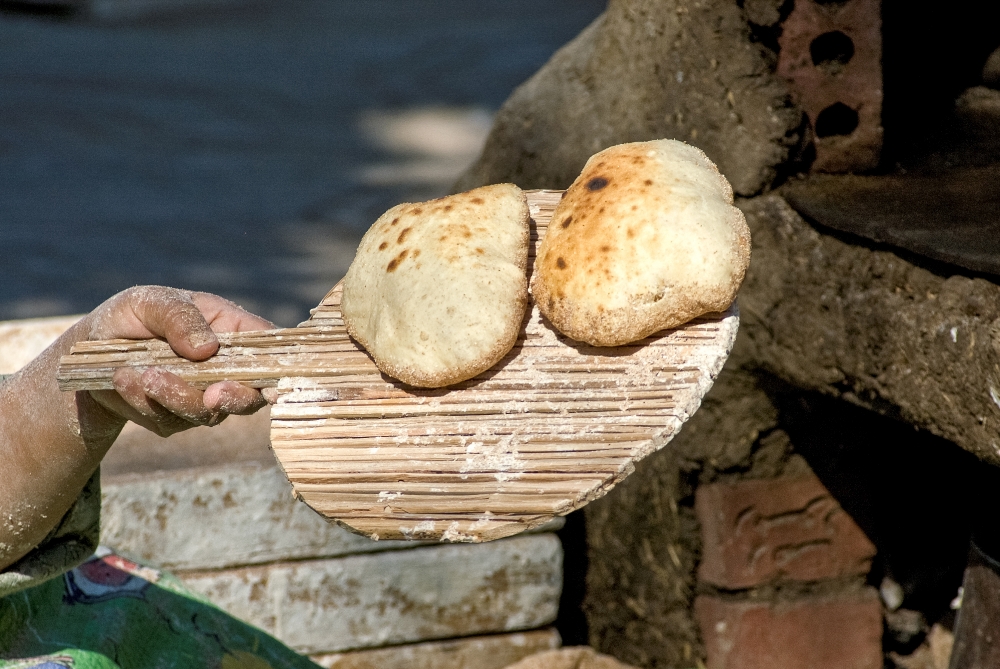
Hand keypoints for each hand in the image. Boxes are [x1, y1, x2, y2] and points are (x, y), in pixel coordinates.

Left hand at [82, 286, 274, 437]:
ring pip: (207, 412)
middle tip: (210, 396)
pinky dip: (145, 402)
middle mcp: (228, 369)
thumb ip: (180, 317)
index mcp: (235, 332)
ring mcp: (204, 397)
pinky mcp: (176, 419)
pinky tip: (122, 380)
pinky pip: (170, 420)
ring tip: (141, 374)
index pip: (270, 350)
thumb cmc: (132, 316)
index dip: (278, 369)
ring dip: (176, 396)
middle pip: (251, 394)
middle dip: (233, 398)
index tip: (271, 387)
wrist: (89, 353)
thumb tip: (208, 348)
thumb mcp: (151, 301)